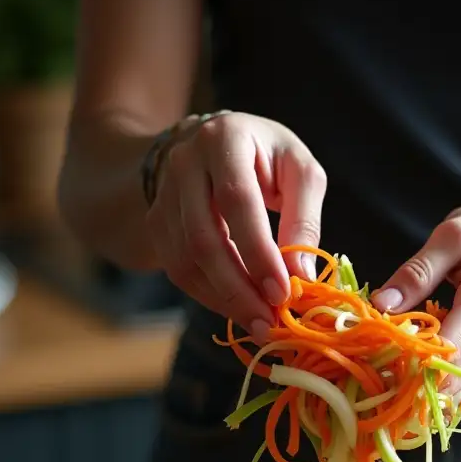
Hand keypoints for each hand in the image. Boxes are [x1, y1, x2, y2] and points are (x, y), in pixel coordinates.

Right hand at [145, 112, 326, 341]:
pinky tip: (236, 308)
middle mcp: (184, 163)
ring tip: (258, 322)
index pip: (236, 201)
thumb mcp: (300, 172)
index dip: (258, 251)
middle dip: (238, 288)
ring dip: (223, 299)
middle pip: (203, 237)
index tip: (282, 292)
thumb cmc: (268, 159)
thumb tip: (302, 277)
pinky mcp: (156, 222)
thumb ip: (305, 220)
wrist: (216, 144)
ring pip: (185, 260)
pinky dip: (209, 296)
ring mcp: (163, 194)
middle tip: (268, 322)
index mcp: (225, 139)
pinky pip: (178, 269)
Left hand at [371, 202, 460, 384]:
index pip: (445, 352)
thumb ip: (418, 271)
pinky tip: (414, 357)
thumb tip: (381, 306)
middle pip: (446, 378)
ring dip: (418, 377)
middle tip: (375, 354)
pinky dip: (434, 376)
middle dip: (408, 373)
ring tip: (392, 353)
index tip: (377, 347)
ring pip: (451, 386)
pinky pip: (459, 381)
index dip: (407, 358)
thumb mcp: (457, 233)